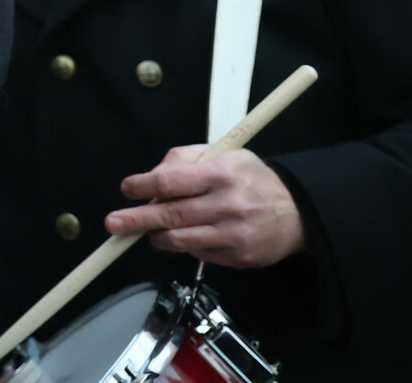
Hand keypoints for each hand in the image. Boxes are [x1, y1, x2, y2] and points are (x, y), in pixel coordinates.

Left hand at [107, 144, 306, 267]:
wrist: (298, 212)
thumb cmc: (252, 179)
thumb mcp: (223, 154)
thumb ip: (185, 159)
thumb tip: (153, 177)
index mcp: (221, 174)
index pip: (171, 181)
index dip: (144, 185)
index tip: (128, 188)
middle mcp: (227, 206)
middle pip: (170, 215)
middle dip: (136, 219)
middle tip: (113, 223)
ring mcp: (232, 235)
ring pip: (179, 240)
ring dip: (157, 235)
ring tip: (148, 230)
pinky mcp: (237, 258)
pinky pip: (198, 254)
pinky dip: (184, 245)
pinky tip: (186, 235)